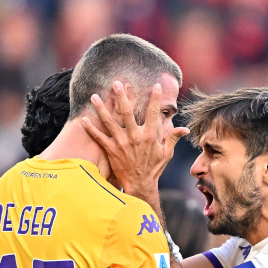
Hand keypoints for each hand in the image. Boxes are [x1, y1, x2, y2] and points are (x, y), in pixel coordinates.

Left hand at [79, 80, 188, 198]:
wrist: (140, 185)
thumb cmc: (154, 168)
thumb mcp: (167, 154)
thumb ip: (173, 138)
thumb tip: (184, 129)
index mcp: (150, 136)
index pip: (153, 113)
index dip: (155, 98)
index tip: (156, 85)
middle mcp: (135, 137)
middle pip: (127, 112)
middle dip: (122, 96)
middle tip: (117, 82)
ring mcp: (122, 143)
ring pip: (110, 122)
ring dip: (101, 108)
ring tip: (94, 96)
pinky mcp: (112, 150)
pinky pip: (99, 138)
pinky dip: (91, 129)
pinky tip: (83, 119)